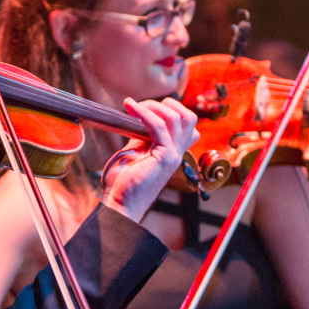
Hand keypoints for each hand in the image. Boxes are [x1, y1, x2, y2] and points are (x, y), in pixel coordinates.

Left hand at [100, 98, 198, 222]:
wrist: (119, 204)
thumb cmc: (123, 182)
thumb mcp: (135, 152)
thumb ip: (141, 136)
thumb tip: (138, 118)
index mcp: (172, 151)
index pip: (186, 124)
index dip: (170, 110)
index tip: (143, 108)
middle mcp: (177, 153)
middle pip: (189, 117)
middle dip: (167, 104)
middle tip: (142, 106)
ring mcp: (173, 155)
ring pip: (178, 118)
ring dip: (154, 106)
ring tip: (133, 106)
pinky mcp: (164, 158)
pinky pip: (159, 126)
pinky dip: (144, 113)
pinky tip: (130, 107)